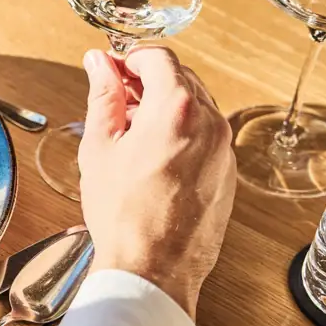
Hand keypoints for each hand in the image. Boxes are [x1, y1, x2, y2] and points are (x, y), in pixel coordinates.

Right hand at [77, 47, 235, 318]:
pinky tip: (150, 154)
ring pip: (195, 105)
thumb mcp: (100, 146)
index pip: (158, 57)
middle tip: (114, 97)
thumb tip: (98, 64)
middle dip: (146, 80)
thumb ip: (102, 96)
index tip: (111, 69)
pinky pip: (204, 134)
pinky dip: (180, 130)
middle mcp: (209, 123)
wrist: (154, 267)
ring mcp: (223, 148)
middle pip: (180, 77)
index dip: (130, 58)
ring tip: (128, 130)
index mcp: (175, 108)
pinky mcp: (226, 171)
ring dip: (163, 105)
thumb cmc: (124, 215)